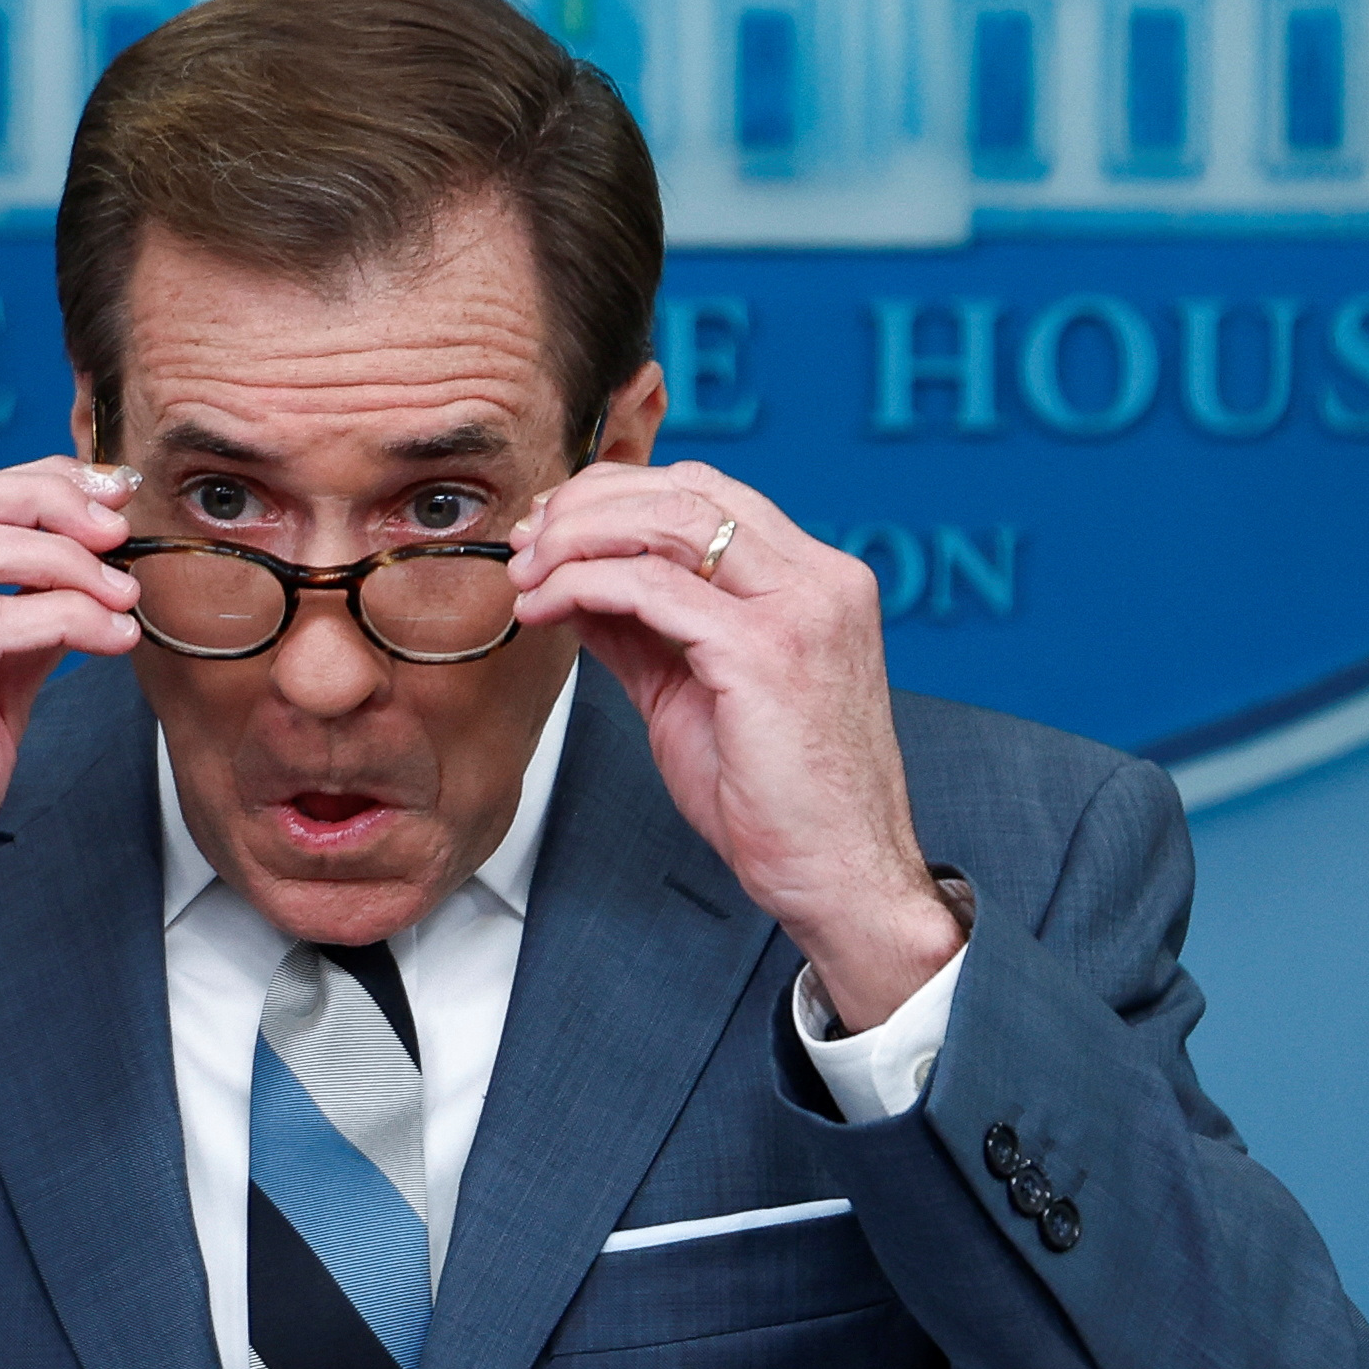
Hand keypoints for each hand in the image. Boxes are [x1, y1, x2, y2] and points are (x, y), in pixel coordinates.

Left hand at [507, 460, 965, 1031]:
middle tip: (528, 541)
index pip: (708, 493)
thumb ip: (644, 631)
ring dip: (578, 538)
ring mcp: (800, 609)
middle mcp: (820, 579)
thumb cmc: (782, 802)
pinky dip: (584, 585)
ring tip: (528, 573)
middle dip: (588, 505)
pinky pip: (651, 586)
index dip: (619, 495)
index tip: (554, 525)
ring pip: (667, 521)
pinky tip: (549, 607)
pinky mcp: (766, 652)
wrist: (841, 878)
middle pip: (685, 490)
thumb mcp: (696, 693)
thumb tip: (576, 586)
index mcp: (815, 581)